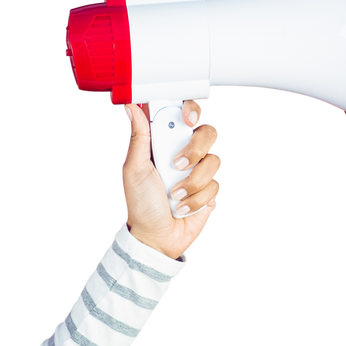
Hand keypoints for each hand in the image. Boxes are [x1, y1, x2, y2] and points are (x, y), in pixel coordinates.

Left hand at [119, 100, 222, 258]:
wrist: (155, 237)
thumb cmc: (140, 204)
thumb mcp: (133, 170)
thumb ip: (137, 138)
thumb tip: (131, 108)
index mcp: (164, 142)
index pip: (183, 114)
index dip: (191, 109)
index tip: (187, 118)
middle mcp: (184, 152)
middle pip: (208, 131)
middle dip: (195, 148)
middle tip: (177, 163)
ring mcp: (199, 170)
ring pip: (214, 159)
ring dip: (192, 180)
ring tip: (173, 193)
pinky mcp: (210, 189)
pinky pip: (214, 184)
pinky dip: (195, 198)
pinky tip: (181, 206)